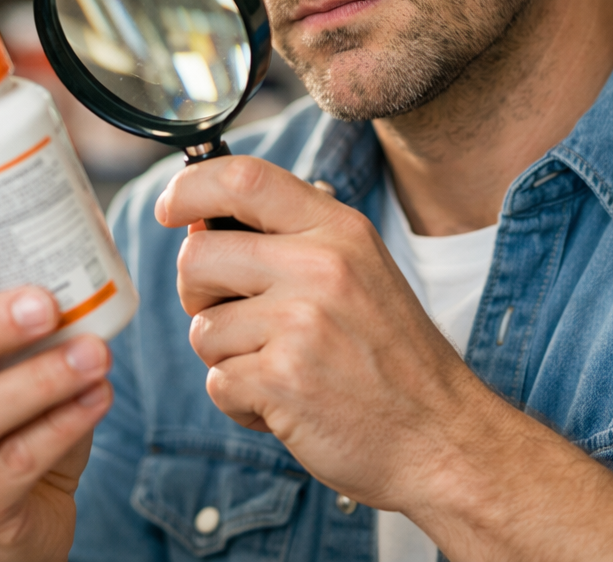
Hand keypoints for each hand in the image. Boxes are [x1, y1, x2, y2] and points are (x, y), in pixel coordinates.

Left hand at [157, 154, 465, 509]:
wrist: (441, 436)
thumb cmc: (390, 352)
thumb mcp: (357, 267)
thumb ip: (287, 236)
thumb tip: (200, 220)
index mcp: (337, 229)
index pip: (244, 177)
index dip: (191, 187)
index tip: (171, 207)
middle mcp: (320, 266)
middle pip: (198, 255)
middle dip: (197, 291)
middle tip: (232, 313)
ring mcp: (300, 324)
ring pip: (202, 326)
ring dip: (227, 355)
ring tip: (279, 365)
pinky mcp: (283, 382)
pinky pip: (217, 381)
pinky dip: (241, 400)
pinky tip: (284, 402)